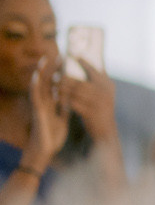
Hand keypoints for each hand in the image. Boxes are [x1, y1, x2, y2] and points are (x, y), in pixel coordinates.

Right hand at [18, 58, 67, 174]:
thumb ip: (63, 107)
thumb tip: (69, 98)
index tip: (66, 60)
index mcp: (51, 103)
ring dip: (41, 73)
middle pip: (47, 82)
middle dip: (51, 69)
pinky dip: (35, 86)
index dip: (60, 73)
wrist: (44, 150)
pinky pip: (35, 97)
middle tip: (57, 53)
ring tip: (44, 59)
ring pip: (39, 86)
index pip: (55, 84)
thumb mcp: (61, 118)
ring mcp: (39, 106)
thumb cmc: (51, 135)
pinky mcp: (37, 112)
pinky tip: (37, 77)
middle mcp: (43, 102)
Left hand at [61, 58, 117, 143]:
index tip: (73, 56)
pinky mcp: (90, 112)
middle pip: (80, 82)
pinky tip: (56, 97)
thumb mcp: (106, 94)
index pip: (94, 70)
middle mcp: (104, 92)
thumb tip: (91, 64)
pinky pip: (73, 103)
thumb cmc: (102, 110)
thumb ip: (100, 81)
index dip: (84, 62)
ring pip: (75, 92)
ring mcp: (97, 102)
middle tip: (54, 75)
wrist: (106, 130)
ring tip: (53, 86)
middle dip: (66, 78)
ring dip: (62, 89)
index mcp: (108, 85)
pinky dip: (64, 100)